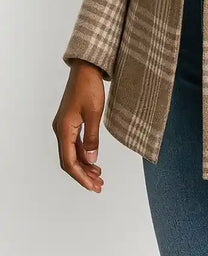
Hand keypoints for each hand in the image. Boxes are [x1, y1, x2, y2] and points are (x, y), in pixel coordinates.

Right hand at [52, 60, 104, 192]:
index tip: (92, 186)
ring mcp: (65, 126)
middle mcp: (60, 130)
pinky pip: (75, 143)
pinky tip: (93, 160)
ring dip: (85, 166)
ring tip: (98, 176)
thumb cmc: (89, 87)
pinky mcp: (70, 122)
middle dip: (83, 175)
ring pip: (72, 153)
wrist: (86, 68)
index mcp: (63, 129)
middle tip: (99, 186)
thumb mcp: (94, 113)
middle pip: (69, 160)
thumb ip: (92, 138)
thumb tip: (91, 160)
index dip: (81, 176)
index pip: (69, 161)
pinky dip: (84, 154)